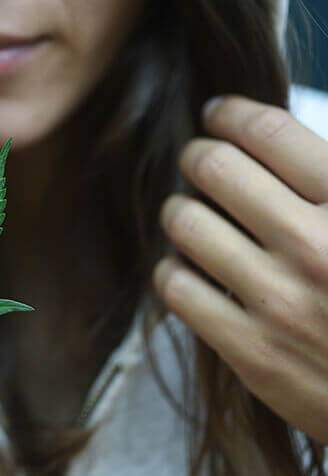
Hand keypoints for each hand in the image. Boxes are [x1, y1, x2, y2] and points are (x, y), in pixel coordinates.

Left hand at [154, 94, 327, 442]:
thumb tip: (270, 136)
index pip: (268, 132)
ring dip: (179, 210)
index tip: (217, 114)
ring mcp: (280, 301)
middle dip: (197, 155)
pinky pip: (176, 288)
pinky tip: (188, 269)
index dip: (230, 114)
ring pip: (185, 223)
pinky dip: (173, 269)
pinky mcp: (252, 350)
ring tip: (188, 213)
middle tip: (197, 160)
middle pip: (215, 168)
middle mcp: (316, 246)